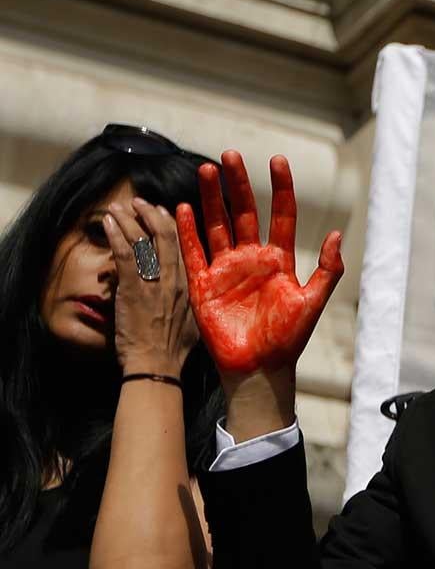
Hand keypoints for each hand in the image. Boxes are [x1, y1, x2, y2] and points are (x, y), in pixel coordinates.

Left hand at [104, 194, 196, 377]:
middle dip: (151, 213)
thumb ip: (185, 301)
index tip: (164, 212)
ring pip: (144, 238)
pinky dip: (116, 234)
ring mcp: (156, 282)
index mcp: (193, 286)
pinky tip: (107, 223)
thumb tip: (179, 292)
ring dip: (128, 219)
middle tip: (138, 203)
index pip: (185, 245)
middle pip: (167, 234)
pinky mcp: (135, 287)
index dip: (173, 225)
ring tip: (116, 208)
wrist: (157, 365)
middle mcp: (177, 279)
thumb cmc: (171, 351)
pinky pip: (125, 253)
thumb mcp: (190, 322)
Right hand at [175, 151, 342, 379]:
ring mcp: (226, 269)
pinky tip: (184, 207)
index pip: (281, 215)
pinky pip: (193, 252)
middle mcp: (251, 258)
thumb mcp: (312, 302)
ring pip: (217, 224)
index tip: (278, 160)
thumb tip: (338, 234)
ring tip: (206, 170)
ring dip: (211, 198)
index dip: (281, 188)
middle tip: (230, 155)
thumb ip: (327, 270)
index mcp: (279, 260)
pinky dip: (189, 230)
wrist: (260, 368)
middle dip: (237, 184)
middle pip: (244, 212)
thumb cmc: (288, 339)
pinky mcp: (204, 284)